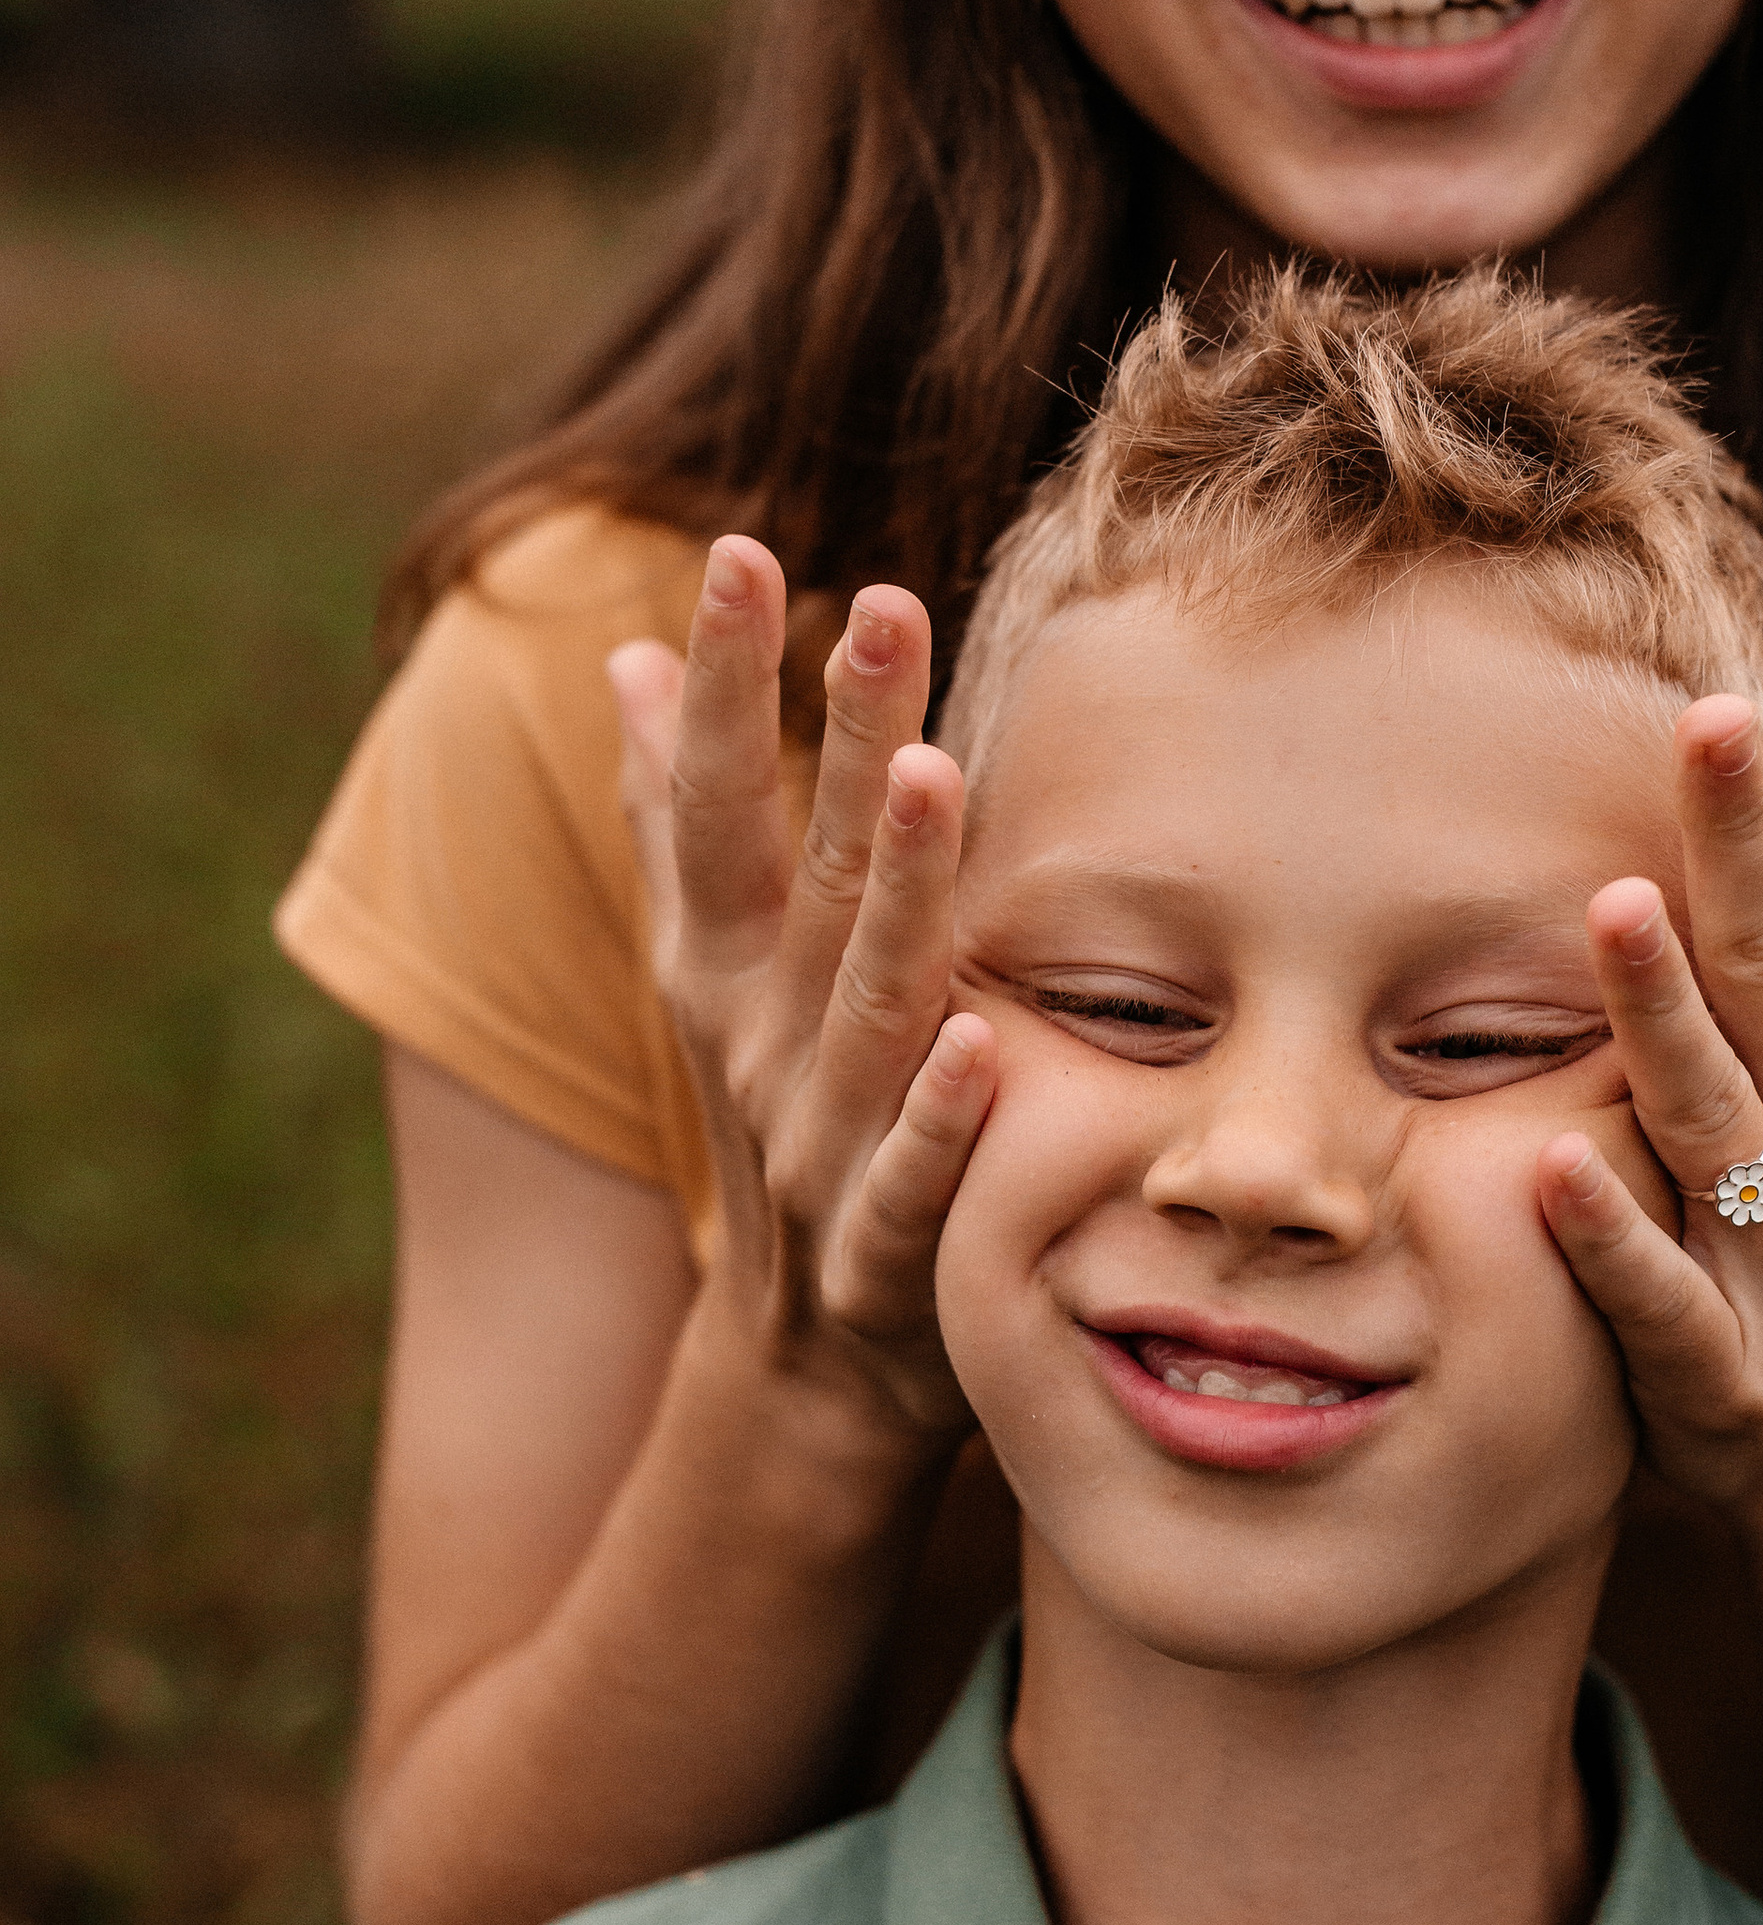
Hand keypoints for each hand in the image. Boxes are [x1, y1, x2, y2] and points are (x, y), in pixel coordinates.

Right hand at [606, 539, 992, 1447]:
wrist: (800, 1375)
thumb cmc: (782, 1122)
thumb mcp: (712, 976)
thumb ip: (671, 823)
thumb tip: (618, 659)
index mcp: (724, 966)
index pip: (709, 801)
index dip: (717, 680)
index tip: (735, 549)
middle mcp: (763, 1041)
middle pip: (802, 874)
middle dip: (834, 738)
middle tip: (877, 605)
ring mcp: (817, 1146)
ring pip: (864, 1006)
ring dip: (897, 893)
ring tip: (932, 775)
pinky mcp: (886, 1253)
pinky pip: (915, 1179)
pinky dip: (942, 1118)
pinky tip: (981, 1044)